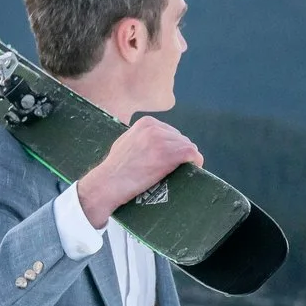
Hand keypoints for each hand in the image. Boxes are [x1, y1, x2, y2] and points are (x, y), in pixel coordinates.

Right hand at [77, 118, 202, 227]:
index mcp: (146, 123)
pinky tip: (193, 169)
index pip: (171, 132)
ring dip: (188, 160)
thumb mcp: (127, 142)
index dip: (173, 147)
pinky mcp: (169, 154)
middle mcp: (155, 128)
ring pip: (188, 147)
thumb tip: (156, 144)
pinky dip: (196, 162)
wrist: (108, 182)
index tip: (171, 159)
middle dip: (180, 153)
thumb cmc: (115, 168)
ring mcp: (162, 141)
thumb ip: (141, 138)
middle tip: (176, 168)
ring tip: (182, 171)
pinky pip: (192, 154)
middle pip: (181, 139)